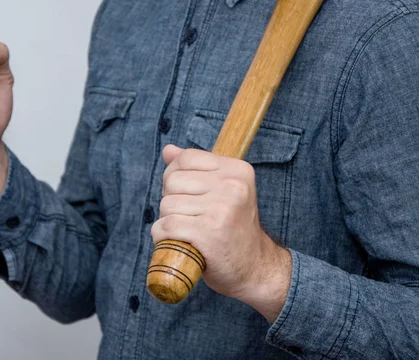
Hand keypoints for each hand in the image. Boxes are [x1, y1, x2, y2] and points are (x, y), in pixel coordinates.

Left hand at [151, 145, 291, 322]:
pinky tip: (177, 242)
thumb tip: (168, 150)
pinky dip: (163, 236)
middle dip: (171, 200)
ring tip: (187, 230)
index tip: (184, 193)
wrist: (255, 267)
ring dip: (168, 220)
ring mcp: (220, 210)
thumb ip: (196, 169)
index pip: (186, 158)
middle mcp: (232, 186)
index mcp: (237, 170)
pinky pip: (166, 227)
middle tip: (188, 216)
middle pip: (172, 181)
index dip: (174, 176)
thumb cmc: (234, 228)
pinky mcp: (207, 234)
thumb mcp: (223, 191)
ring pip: (167, 205)